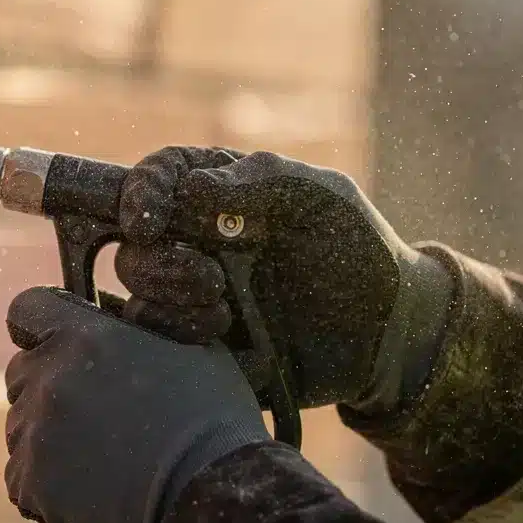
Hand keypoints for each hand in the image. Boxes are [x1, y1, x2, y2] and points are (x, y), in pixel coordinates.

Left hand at [3, 287, 270, 522]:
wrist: (210, 495)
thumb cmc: (212, 418)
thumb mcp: (190, 347)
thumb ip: (140, 325)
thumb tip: (117, 314)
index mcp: (83, 336)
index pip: (27, 310)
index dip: (43, 327)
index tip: (61, 343)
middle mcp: (48, 377)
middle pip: (21, 372)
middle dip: (47, 385)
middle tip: (92, 412)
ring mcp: (34, 431)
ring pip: (21, 426)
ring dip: (47, 436)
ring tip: (98, 458)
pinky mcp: (30, 481)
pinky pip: (22, 475)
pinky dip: (46, 483)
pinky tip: (88, 488)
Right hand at [115, 149, 454, 411]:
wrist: (389, 331)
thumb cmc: (358, 248)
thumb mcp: (321, 196)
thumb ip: (261, 180)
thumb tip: (190, 185)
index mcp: (219, 194)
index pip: (157, 178)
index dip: (139, 193)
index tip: (146, 219)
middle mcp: (196, 241)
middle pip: (132, 244)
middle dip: (158, 260)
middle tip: (207, 275)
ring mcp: (195, 295)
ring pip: (139, 294)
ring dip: (169, 298)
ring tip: (223, 307)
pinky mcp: (202, 345)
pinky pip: (158, 342)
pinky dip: (178, 334)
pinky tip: (223, 332)